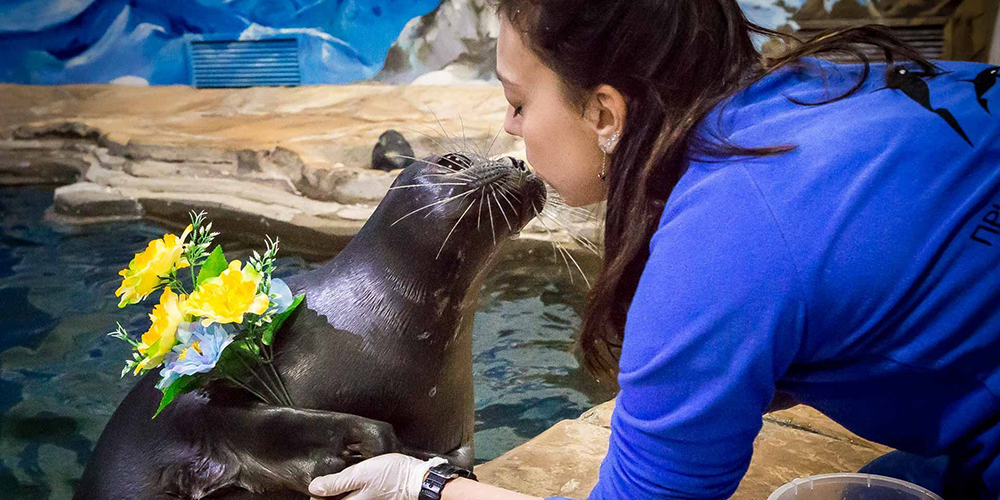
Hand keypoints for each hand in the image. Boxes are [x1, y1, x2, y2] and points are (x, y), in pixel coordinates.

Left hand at [309, 453, 448, 499]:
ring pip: (346, 498)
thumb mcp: (361, 475)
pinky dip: (351, 489)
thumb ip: (337, 483)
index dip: (317, 496)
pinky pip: (357, 495)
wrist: (418, 480)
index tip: (315, 486)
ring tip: (337, 479)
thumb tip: (314, 488)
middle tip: (324, 482)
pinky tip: (353, 480)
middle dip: (329, 493)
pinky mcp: (374, 497)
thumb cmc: (392, 476)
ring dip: (339, 490)